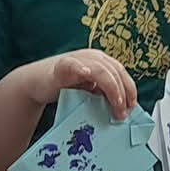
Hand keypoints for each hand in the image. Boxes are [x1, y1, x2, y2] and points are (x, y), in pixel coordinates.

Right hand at [22, 49, 137, 118]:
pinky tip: (86, 74)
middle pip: (116, 72)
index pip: (122, 73)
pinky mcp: (63, 65)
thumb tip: (122, 109)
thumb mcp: (89, 91)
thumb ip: (103, 95)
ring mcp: (79, 59)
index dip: (130, 89)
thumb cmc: (64, 86)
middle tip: (122, 113)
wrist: (37, 83)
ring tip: (115, 105)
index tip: (132, 107)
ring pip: (102, 70)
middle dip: (123, 93)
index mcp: (102, 62)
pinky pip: (74, 65)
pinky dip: (81, 68)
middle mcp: (93, 57)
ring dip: (112, 89)